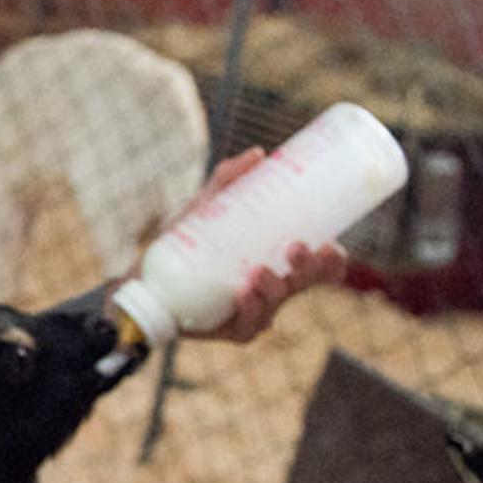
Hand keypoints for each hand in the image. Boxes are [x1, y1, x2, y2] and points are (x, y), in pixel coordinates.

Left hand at [180, 148, 348, 342]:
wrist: (149, 279)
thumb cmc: (187, 242)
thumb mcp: (207, 207)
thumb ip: (228, 179)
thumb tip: (258, 153)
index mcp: (279, 262)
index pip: (319, 267)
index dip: (333, 261)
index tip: (330, 243)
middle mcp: (274, 287)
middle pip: (306, 283)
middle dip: (310, 269)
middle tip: (296, 246)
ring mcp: (255, 309)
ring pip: (278, 302)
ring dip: (275, 287)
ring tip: (259, 271)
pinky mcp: (232, 328)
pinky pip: (249, 324)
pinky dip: (250, 308)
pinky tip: (243, 293)